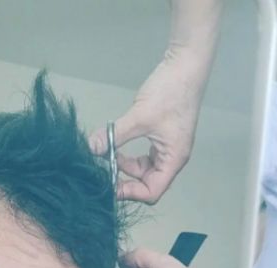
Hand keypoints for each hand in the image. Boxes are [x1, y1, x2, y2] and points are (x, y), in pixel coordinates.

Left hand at [89, 50, 201, 203]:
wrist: (186, 64)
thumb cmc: (169, 93)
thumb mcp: (139, 117)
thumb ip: (114, 136)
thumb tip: (91, 148)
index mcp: (173, 159)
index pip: (152, 192)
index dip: (130, 193)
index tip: (110, 185)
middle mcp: (173, 158)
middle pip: (147, 184)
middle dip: (125, 180)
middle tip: (103, 172)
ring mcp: (168, 148)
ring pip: (144, 171)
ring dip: (125, 167)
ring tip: (108, 156)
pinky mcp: (162, 138)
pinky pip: (144, 157)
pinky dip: (129, 156)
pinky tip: (116, 145)